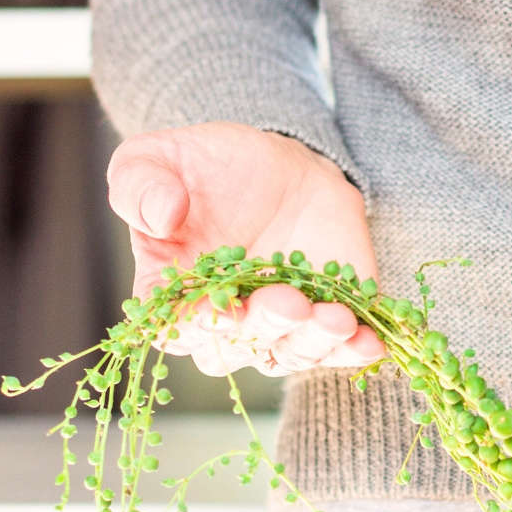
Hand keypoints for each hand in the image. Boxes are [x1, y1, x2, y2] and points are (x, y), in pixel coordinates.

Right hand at [106, 122, 384, 376]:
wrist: (280, 164)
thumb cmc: (207, 167)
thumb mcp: (156, 158)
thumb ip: (140, 186)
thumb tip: (161, 216)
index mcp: (174, 294)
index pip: (176, 329)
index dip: (195, 327)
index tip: (215, 312)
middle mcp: (225, 323)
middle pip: (239, 348)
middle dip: (265, 328)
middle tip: (288, 301)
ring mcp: (278, 326)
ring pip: (290, 353)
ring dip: (314, 342)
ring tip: (335, 318)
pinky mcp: (324, 320)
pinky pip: (340, 349)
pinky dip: (355, 350)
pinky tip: (371, 343)